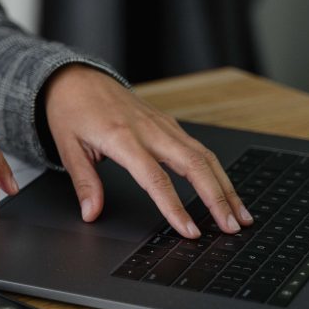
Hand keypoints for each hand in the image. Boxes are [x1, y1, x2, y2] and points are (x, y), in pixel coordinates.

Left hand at [44, 65, 251, 238]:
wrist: (77, 77)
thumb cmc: (71, 110)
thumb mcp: (68, 147)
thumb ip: (84, 183)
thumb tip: (91, 213)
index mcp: (122, 137)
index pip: (155, 179)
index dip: (174, 207)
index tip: (189, 231)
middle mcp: (149, 129)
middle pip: (194, 165)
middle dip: (217, 198)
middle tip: (231, 227)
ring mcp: (163, 125)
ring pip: (204, 156)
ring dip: (225, 186)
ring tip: (240, 215)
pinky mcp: (169, 124)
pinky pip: (199, 148)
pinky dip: (216, 171)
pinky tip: (225, 189)